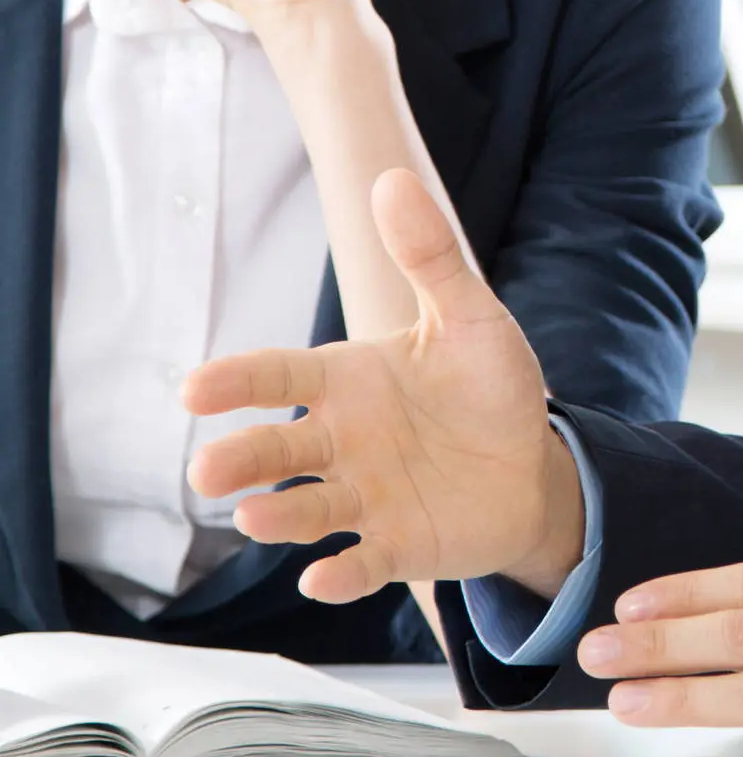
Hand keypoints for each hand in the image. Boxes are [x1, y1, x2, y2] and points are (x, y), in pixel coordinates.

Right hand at [182, 170, 585, 600]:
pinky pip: (364, 563)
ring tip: (254, 517)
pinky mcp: (398, 547)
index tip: (193, 388)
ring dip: (279, 517)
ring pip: (307, 510)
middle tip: (207, 471)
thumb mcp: (470, 316)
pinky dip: (342, 575)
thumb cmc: (489, 389)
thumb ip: (429, 257)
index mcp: (348, 382)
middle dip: (240, 460)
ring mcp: (365, 498)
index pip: (280, 375)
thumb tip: (392, 179)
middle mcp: (342, 443)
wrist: (534, 466)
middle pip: (277, 451)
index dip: (237, 381)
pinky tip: (323, 578)